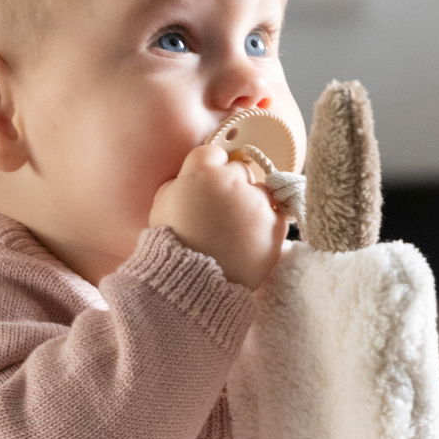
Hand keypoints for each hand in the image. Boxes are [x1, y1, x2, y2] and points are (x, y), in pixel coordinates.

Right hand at [148, 142, 286, 290]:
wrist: (194, 285)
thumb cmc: (173, 246)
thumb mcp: (162, 204)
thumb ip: (181, 181)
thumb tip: (194, 176)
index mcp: (202, 171)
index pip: (213, 153)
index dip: (208, 171)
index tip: (205, 188)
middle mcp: (233, 181)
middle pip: (240, 169)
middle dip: (232, 186)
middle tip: (220, 213)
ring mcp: (257, 203)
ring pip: (261, 190)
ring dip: (251, 203)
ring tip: (235, 230)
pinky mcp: (275, 225)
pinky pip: (276, 214)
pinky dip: (265, 223)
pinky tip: (248, 239)